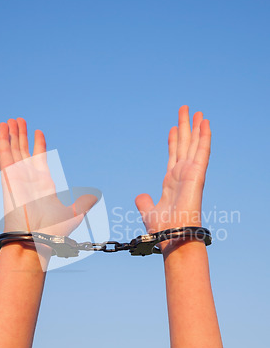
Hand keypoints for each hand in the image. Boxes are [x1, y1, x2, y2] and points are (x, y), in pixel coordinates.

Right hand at [0, 118, 96, 236]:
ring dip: (12, 134)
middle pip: (24, 151)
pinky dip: (3, 140)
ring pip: (13, 150)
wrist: (37, 238)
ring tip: (12, 119)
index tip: (38, 132)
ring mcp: (18, 176)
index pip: (39, 158)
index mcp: (43, 184)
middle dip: (22, 136)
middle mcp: (29, 178)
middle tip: (20, 120)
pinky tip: (3, 126)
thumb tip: (95, 196)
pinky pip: (4, 154)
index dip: (38, 145)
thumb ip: (83, 202)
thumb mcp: (74, 213)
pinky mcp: (9, 176)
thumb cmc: (53, 230)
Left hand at [135, 106, 210, 247]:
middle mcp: (182, 175)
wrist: (172, 237)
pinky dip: (204, 137)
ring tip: (198, 112)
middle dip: (185, 127)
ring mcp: (191, 174)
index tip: (173, 128)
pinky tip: (205, 123)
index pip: (173, 156)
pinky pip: (202, 152)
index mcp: (171, 182)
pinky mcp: (197, 175)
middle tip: (186, 110)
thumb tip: (141, 196)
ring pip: (194, 145)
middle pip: (184, 145)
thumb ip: (145, 202)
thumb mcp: (149, 212)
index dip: (173, 141)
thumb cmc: (164, 229)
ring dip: (196, 128)